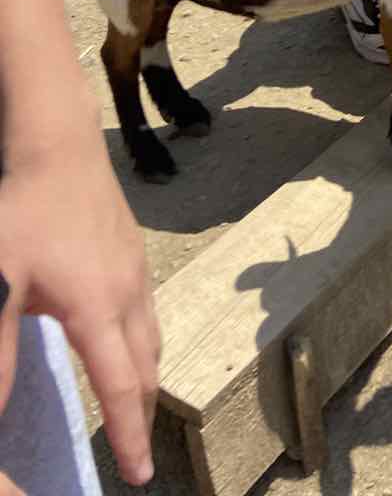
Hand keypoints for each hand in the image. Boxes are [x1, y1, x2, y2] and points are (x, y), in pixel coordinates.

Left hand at [0, 133, 158, 486]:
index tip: (141, 476)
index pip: (121, 388)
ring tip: (136, 407)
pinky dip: (144, 345)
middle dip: (145, 416)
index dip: (130, 436)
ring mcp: (136, 269)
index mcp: (97, 308)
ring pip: (153, 338)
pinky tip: (127, 343)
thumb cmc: (21, 212)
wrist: (58, 145)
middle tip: (139, 454)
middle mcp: (128, 293)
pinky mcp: (134, 251)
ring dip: (148, 380)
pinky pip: (148, 312)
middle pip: (147, 368)